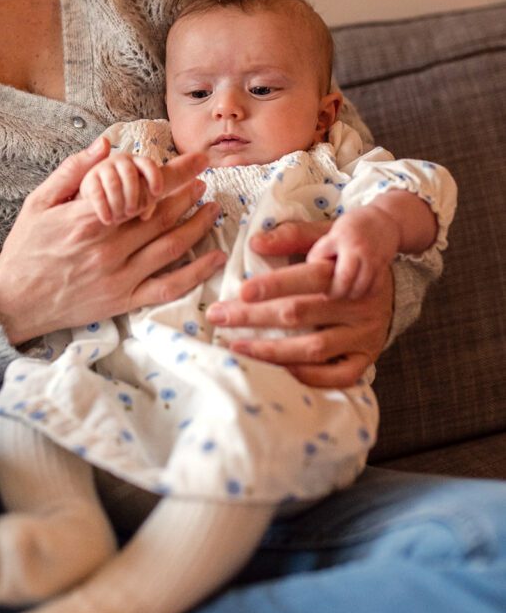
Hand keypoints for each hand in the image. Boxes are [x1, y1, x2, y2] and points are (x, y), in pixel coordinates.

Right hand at [0, 138, 225, 345]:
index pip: (143, 189)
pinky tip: (215, 258)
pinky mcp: (123, 300)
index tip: (195, 162)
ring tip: (212, 209)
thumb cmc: (26, 249)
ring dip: (197, 225)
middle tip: (204, 181)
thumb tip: (105, 145)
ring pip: (171, 247)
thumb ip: (72, 172)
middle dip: (189, 195)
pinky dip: (196, 273)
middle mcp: (109, 247)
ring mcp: (119, 276)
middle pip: (161, 215)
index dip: (175, 174)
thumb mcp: (38, 203)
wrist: (14, 302)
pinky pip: (167, 287)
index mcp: (89, 220)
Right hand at [80, 153, 163, 224]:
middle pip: (130, 174)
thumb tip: (145, 215)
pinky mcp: (90, 178)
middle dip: (133, 195)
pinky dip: (103, 208)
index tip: (157, 193)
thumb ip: (147, 203)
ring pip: (113, 184)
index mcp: (137, 163)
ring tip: (119, 218)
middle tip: (132, 212)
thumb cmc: (126, 195)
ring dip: (118, 203)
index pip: (148, 164)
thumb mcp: (140, 196)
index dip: (154, 177)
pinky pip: (97, 193)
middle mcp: (121, 161)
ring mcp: (104, 167)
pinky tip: (107, 220)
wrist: (99, 193)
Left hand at [206, 220, 392, 387]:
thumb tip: (255, 243)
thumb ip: (291, 236)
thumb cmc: (343, 257)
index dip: (272, 285)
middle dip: (254, 317)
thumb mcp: (324, 236)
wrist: (394, 279)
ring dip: (271, 351)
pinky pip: (338, 376)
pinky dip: (307, 376)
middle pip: (301, 313)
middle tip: (219, 317)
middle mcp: (357, 304)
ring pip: (314, 349)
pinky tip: (277, 370)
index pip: (306, 278)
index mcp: (345, 271)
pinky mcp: (367, 357)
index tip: (240, 292)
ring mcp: (364, 334)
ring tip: (237, 347)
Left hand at [306, 208, 400, 299]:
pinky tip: (359, 289)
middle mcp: (356, 248)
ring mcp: (372, 258)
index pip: (320, 257)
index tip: (315, 279)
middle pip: (344, 279)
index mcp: (339, 238)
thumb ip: (324, 250)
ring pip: (360, 287)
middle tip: (329, 294)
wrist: (384, 219)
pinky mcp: (383, 266)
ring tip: (344, 291)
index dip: (313, 272)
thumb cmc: (353, 227)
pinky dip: (365, 293)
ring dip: (349, 294)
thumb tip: (312, 271)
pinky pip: (374, 288)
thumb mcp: (334, 232)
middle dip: (334, 292)